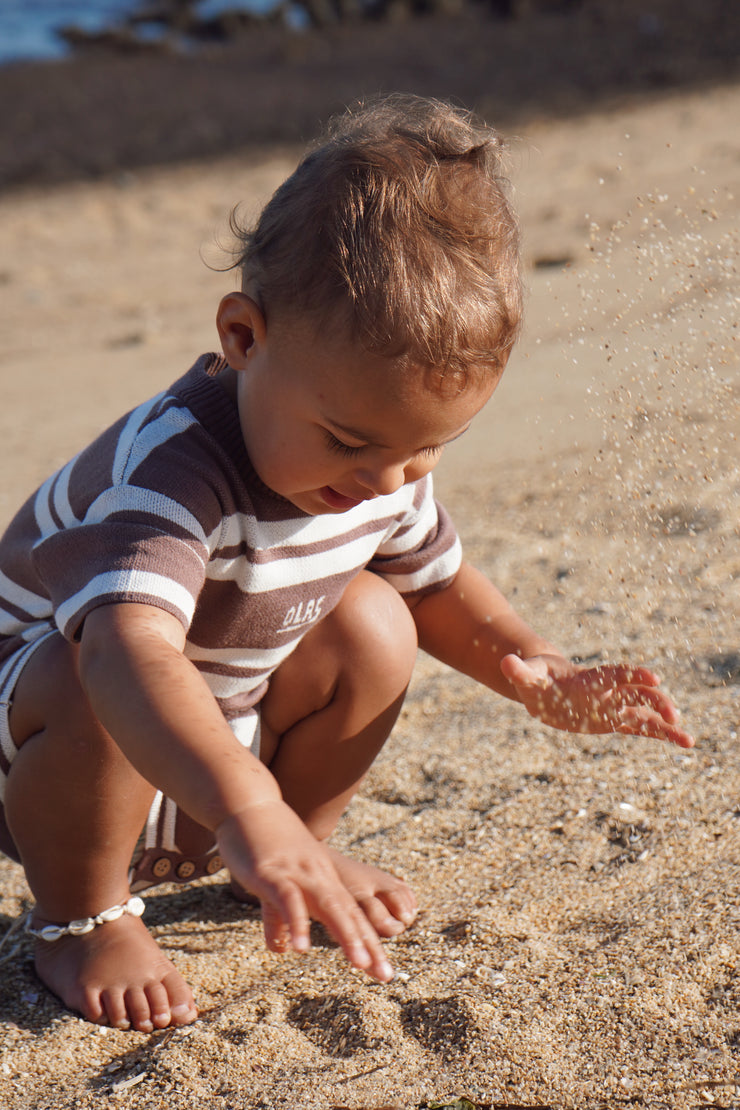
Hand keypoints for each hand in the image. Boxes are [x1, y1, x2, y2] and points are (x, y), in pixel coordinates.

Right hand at [215, 800, 393, 981]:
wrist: (249, 805)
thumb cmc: (264, 845)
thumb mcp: (279, 883)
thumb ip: (280, 917)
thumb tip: (281, 947)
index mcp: (323, 879)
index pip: (352, 915)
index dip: (369, 943)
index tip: (384, 972)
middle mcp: (318, 876)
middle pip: (349, 914)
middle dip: (368, 945)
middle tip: (385, 974)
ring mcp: (298, 873)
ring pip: (329, 906)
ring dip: (346, 935)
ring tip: (360, 964)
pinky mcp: (273, 873)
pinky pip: (289, 901)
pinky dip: (297, 923)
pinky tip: (301, 948)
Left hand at [500, 653, 694, 747]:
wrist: (546, 683)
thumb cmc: (537, 677)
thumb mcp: (526, 676)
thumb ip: (518, 670)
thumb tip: (504, 662)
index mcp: (590, 679)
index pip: (615, 675)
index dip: (632, 676)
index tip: (653, 678)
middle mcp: (608, 691)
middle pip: (636, 693)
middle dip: (654, 701)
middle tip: (672, 713)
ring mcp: (614, 706)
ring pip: (644, 712)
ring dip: (663, 722)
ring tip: (687, 739)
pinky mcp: (615, 720)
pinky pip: (641, 727)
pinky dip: (661, 734)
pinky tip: (685, 742)